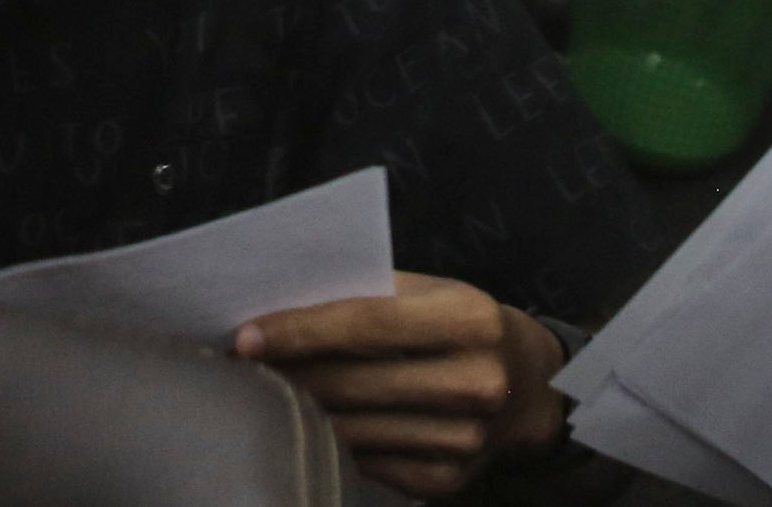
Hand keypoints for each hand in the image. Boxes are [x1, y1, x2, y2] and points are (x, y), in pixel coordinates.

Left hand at [235, 272, 567, 497]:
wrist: (533, 389)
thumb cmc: (465, 326)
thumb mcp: (436, 291)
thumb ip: (374, 294)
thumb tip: (284, 307)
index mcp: (471, 318)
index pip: (367, 324)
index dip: (301, 331)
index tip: (245, 336)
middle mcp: (474, 381)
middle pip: (353, 381)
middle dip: (288, 372)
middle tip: (237, 365)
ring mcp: (463, 439)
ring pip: (353, 428)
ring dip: (301, 410)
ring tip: (264, 391)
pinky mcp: (448, 479)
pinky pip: (368, 463)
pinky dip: (333, 443)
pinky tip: (311, 424)